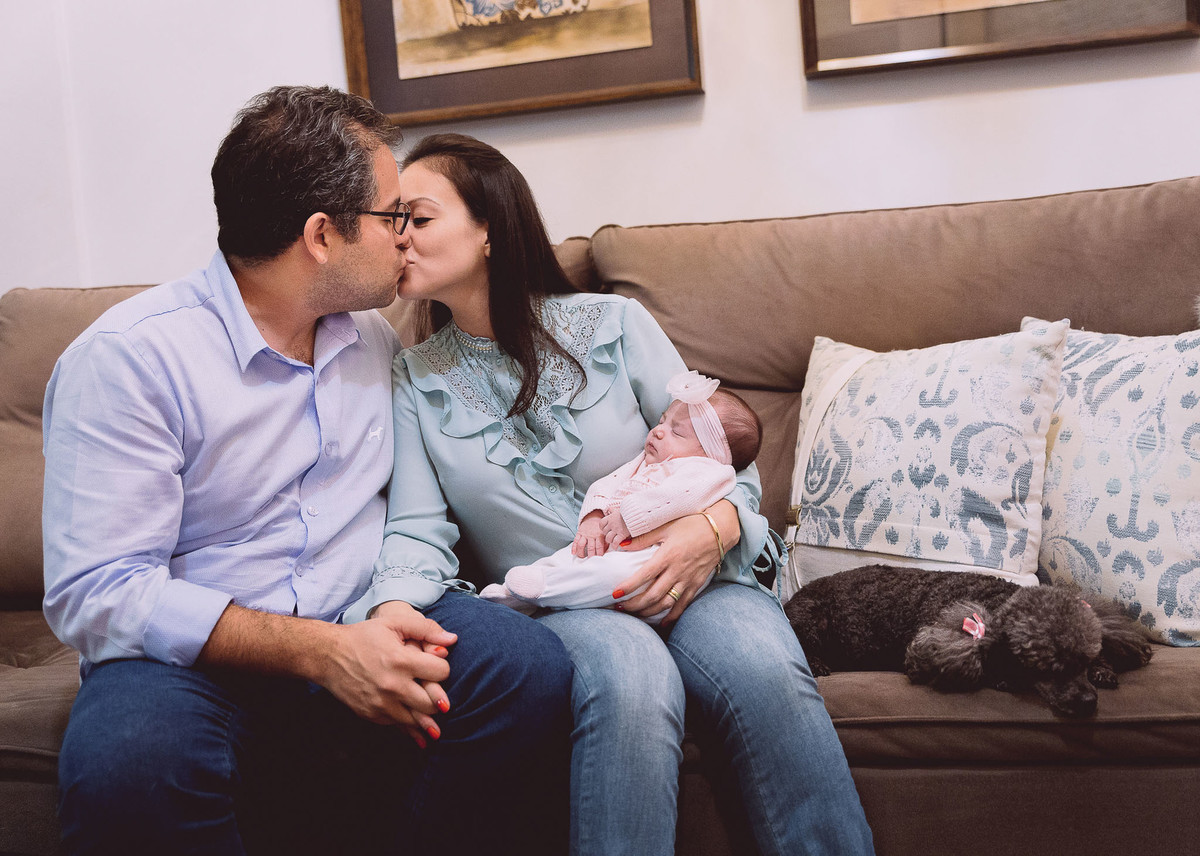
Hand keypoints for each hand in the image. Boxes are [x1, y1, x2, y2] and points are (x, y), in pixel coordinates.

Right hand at [323, 601, 456, 745]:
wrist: (328, 655)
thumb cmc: (363, 636)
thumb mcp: (394, 623)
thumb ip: (426, 629)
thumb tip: (452, 640)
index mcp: (401, 660)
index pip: (441, 673)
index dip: (443, 668)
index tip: (436, 667)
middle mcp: (393, 686)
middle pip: (433, 703)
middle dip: (439, 697)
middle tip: (440, 695)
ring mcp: (381, 703)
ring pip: (418, 721)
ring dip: (428, 718)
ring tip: (435, 718)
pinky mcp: (372, 715)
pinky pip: (399, 727)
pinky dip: (410, 727)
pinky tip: (420, 729)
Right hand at [572, 511, 607, 557]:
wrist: (593, 517)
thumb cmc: (600, 528)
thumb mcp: (605, 533)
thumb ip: (606, 542)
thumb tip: (606, 553)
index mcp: (600, 535)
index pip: (599, 546)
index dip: (599, 554)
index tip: (599, 560)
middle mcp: (592, 535)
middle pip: (590, 547)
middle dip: (590, 556)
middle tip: (590, 562)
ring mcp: (585, 534)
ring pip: (581, 544)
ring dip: (581, 552)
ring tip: (582, 558)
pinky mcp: (579, 533)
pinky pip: (575, 540)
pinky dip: (574, 547)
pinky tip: (573, 553)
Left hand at [600, 510, 631, 548]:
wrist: (636, 513)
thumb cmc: (629, 511)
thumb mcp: (618, 509)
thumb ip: (612, 509)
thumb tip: (608, 509)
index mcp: (610, 517)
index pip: (601, 524)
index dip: (603, 527)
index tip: (606, 529)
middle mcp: (612, 524)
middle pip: (604, 532)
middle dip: (607, 534)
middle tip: (612, 535)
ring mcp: (616, 529)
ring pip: (608, 538)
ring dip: (610, 540)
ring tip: (614, 540)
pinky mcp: (622, 534)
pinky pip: (615, 542)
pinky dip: (615, 545)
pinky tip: (616, 546)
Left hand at [613, 502, 738, 624]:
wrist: (720, 530)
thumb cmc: (691, 524)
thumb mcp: (666, 527)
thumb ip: (644, 538)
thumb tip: (622, 544)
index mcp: (668, 555)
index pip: (644, 575)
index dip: (629, 586)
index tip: (615, 594)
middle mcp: (677, 570)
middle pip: (653, 595)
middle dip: (634, 605)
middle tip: (619, 608)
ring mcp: (688, 580)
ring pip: (666, 603)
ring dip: (649, 612)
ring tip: (635, 615)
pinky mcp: (696, 585)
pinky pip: (682, 605)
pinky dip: (671, 616)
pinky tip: (661, 623)